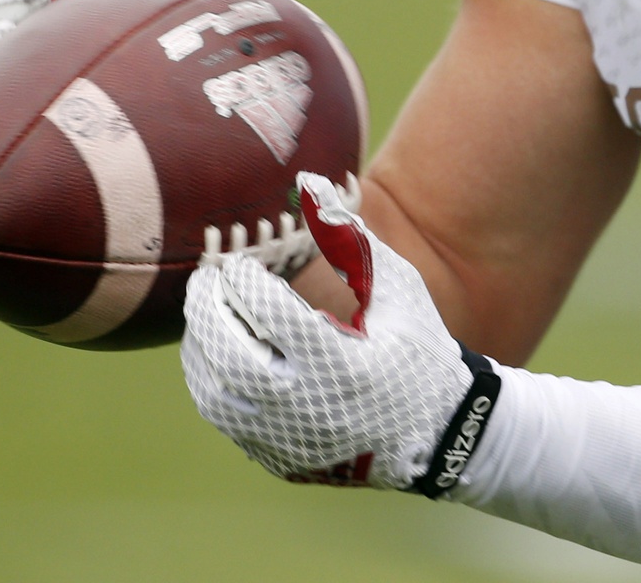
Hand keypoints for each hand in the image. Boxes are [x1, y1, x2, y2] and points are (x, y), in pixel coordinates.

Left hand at [183, 172, 498, 494]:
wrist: (439, 431)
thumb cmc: (418, 346)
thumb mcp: (396, 287)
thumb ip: (348, 234)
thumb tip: (308, 181)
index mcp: (344, 361)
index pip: (268, 312)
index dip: (244, 281)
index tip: (242, 263)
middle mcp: (310, 407)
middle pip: (229, 356)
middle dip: (206, 310)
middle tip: (206, 280)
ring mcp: (291, 441)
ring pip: (215, 394)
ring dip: (201, 348)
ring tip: (206, 313)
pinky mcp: (279, 460)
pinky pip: (227, 420)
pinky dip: (213, 382)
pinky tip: (219, 352)